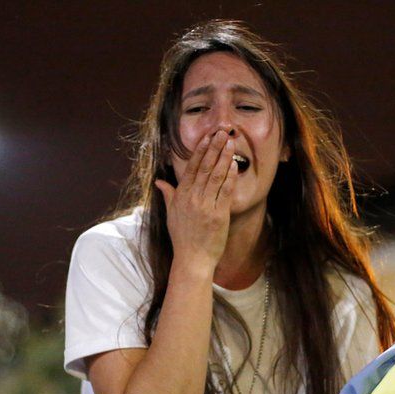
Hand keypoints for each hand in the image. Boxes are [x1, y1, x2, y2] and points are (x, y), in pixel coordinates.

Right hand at [154, 130, 238, 272]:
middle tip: (222, 132)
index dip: (200, 150)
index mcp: (181, 196)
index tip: (207, 136)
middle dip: (214, 148)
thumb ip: (168, 195)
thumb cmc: (182, 238)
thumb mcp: (171, 214)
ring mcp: (205, 206)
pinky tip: (234, 164)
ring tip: (230, 142)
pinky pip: (225, 191)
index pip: (191, 168)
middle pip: (204, 167)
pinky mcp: (218, 215)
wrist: (192, 259)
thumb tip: (159, 182)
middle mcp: (192, 198)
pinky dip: (230, 177)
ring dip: (223, 157)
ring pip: (215, 176)